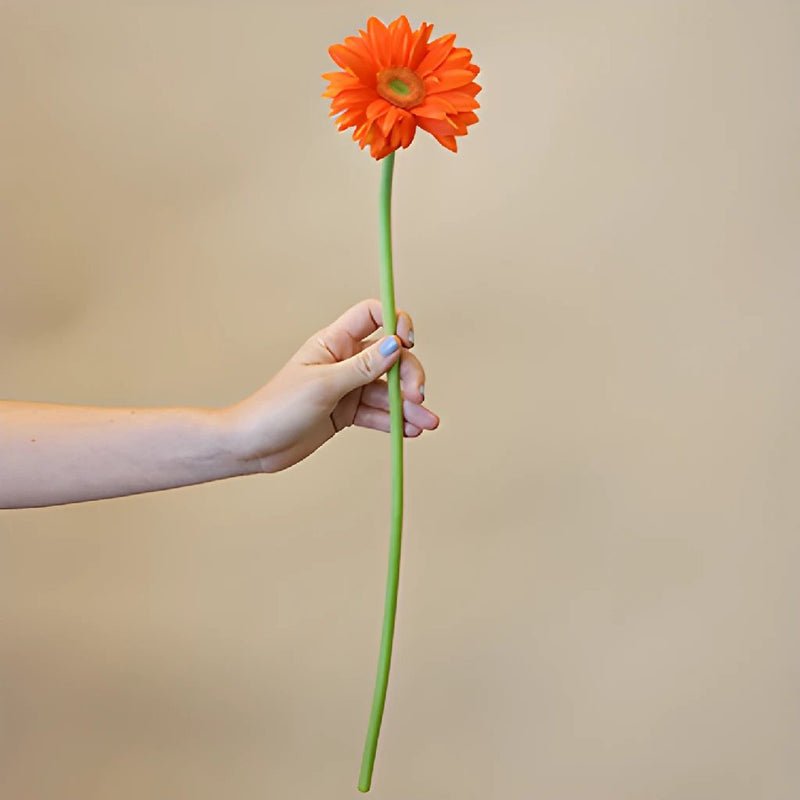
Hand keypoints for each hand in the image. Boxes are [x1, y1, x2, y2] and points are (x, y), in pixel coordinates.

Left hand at [225, 299, 439, 472]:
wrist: (253, 446)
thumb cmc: (277, 408)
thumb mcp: (323, 386)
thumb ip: (363, 367)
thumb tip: (396, 345)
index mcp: (334, 342)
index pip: (373, 316)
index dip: (396, 322)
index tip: (408, 343)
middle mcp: (344, 361)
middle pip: (390, 358)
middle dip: (408, 376)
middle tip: (418, 398)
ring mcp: (347, 388)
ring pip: (388, 390)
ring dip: (409, 406)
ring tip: (426, 424)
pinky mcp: (347, 413)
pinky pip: (378, 413)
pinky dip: (395, 421)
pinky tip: (410, 431)